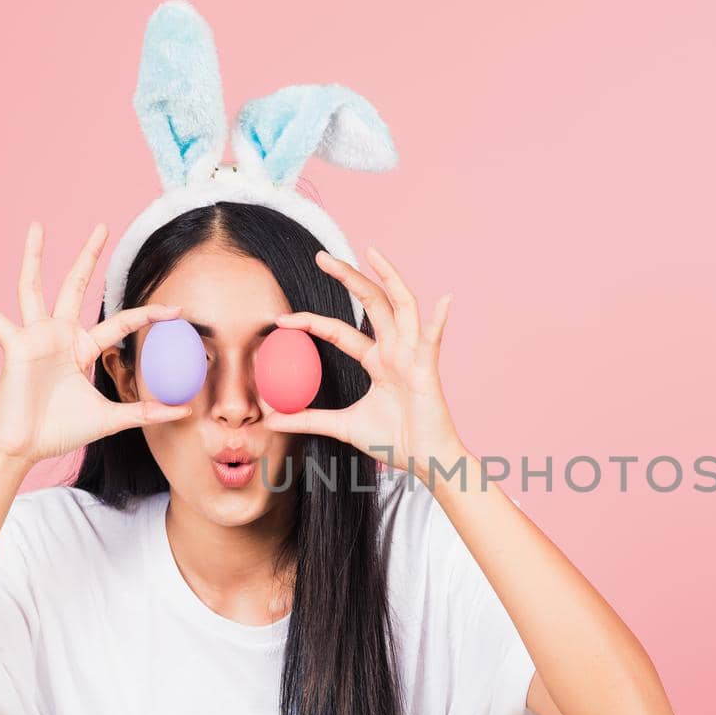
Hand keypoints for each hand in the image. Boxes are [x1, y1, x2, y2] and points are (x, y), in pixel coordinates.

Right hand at [0, 221, 191, 464]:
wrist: (25, 447)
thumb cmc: (60, 430)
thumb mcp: (111, 419)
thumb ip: (145, 412)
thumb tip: (184, 411)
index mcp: (82, 348)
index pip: (121, 322)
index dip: (149, 314)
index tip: (177, 310)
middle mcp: (59, 335)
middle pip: (75, 286)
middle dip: (88, 256)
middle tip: (102, 226)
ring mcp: (35, 337)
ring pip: (33, 288)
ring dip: (34, 258)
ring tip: (36, 227)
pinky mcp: (15, 346)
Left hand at [265, 246, 465, 480]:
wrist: (425, 462)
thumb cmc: (394, 443)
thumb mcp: (343, 427)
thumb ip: (309, 419)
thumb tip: (271, 420)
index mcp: (378, 361)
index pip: (340, 331)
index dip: (311, 322)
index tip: (282, 319)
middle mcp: (395, 350)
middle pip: (371, 303)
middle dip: (348, 277)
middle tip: (321, 256)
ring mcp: (413, 355)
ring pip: (401, 306)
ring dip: (390, 277)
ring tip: (373, 252)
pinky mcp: (428, 369)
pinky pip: (433, 340)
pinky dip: (439, 320)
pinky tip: (444, 300)